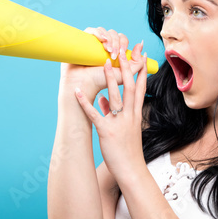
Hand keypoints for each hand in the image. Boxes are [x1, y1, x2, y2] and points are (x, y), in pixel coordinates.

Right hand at [60, 27, 145, 93]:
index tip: (120, 54)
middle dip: (117, 42)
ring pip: (104, 30)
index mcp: (113, 50)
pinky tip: (102, 40)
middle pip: (114, 34)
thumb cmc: (102, 81)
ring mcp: (92, 42)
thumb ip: (137, 62)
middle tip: (113, 55)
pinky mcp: (83, 41)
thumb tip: (141, 44)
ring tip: (107, 50)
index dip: (123, 43)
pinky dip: (99, 32)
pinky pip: (91, 30)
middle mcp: (103, 45)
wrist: (85, 84)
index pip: (122, 39)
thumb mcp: (125, 74)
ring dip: (109, 38)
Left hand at [72, 42, 148, 189]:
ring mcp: (119, 122)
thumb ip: (112, 112)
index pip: (139, 87)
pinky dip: (85, 103)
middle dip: (126, 66)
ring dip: (108, 78)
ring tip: (102, 61)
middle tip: (123, 48)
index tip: (140, 54)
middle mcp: (129, 115)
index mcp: (135, 113)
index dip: (140, 70)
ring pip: (115, 96)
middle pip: (129, 86)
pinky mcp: (107, 131)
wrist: (131, 169)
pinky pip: (94, 114)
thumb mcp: (125, 128)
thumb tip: (103, 99)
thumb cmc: (127, 150)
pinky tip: (76, 92)